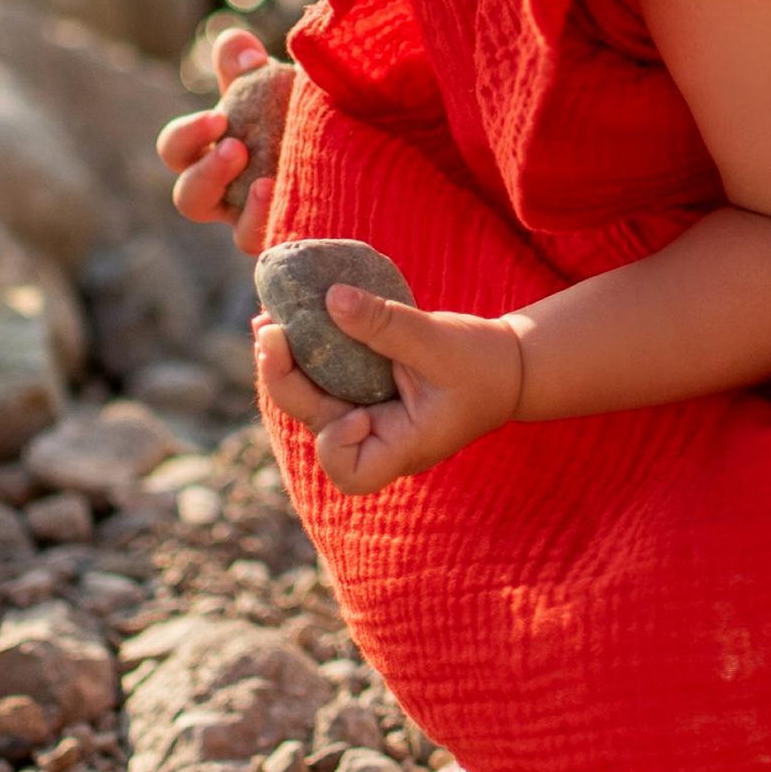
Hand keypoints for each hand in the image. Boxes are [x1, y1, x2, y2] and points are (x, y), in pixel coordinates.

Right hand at [156, 23, 290, 256]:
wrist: (359, 140)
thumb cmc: (294, 109)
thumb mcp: (268, 81)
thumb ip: (245, 62)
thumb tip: (241, 49)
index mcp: (210, 153)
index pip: (176, 151)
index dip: (188, 137)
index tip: (218, 117)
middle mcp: (227, 196)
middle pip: (189, 199)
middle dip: (208, 175)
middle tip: (236, 149)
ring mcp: (262, 224)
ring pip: (239, 236)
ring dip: (249, 211)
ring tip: (268, 183)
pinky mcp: (300, 239)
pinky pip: (288, 249)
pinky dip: (291, 229)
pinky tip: (309, 208)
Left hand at [256, 284, 524, 493]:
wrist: (504, 364)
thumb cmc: (480, 363)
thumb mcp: (437, 340)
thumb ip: (385, 324)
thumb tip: (332, 298)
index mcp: (403, 446)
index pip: (351, 473)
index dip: (337, 444)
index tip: (354, 410)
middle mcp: (377, 437)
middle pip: (316, 425)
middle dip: (285, 380)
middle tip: (268, 329)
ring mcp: (367, 416)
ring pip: (311, 399)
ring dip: (285, 363)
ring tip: (267, 320)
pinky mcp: (362, 391)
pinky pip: (323, 378)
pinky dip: (304, 351)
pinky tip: (288, 318)